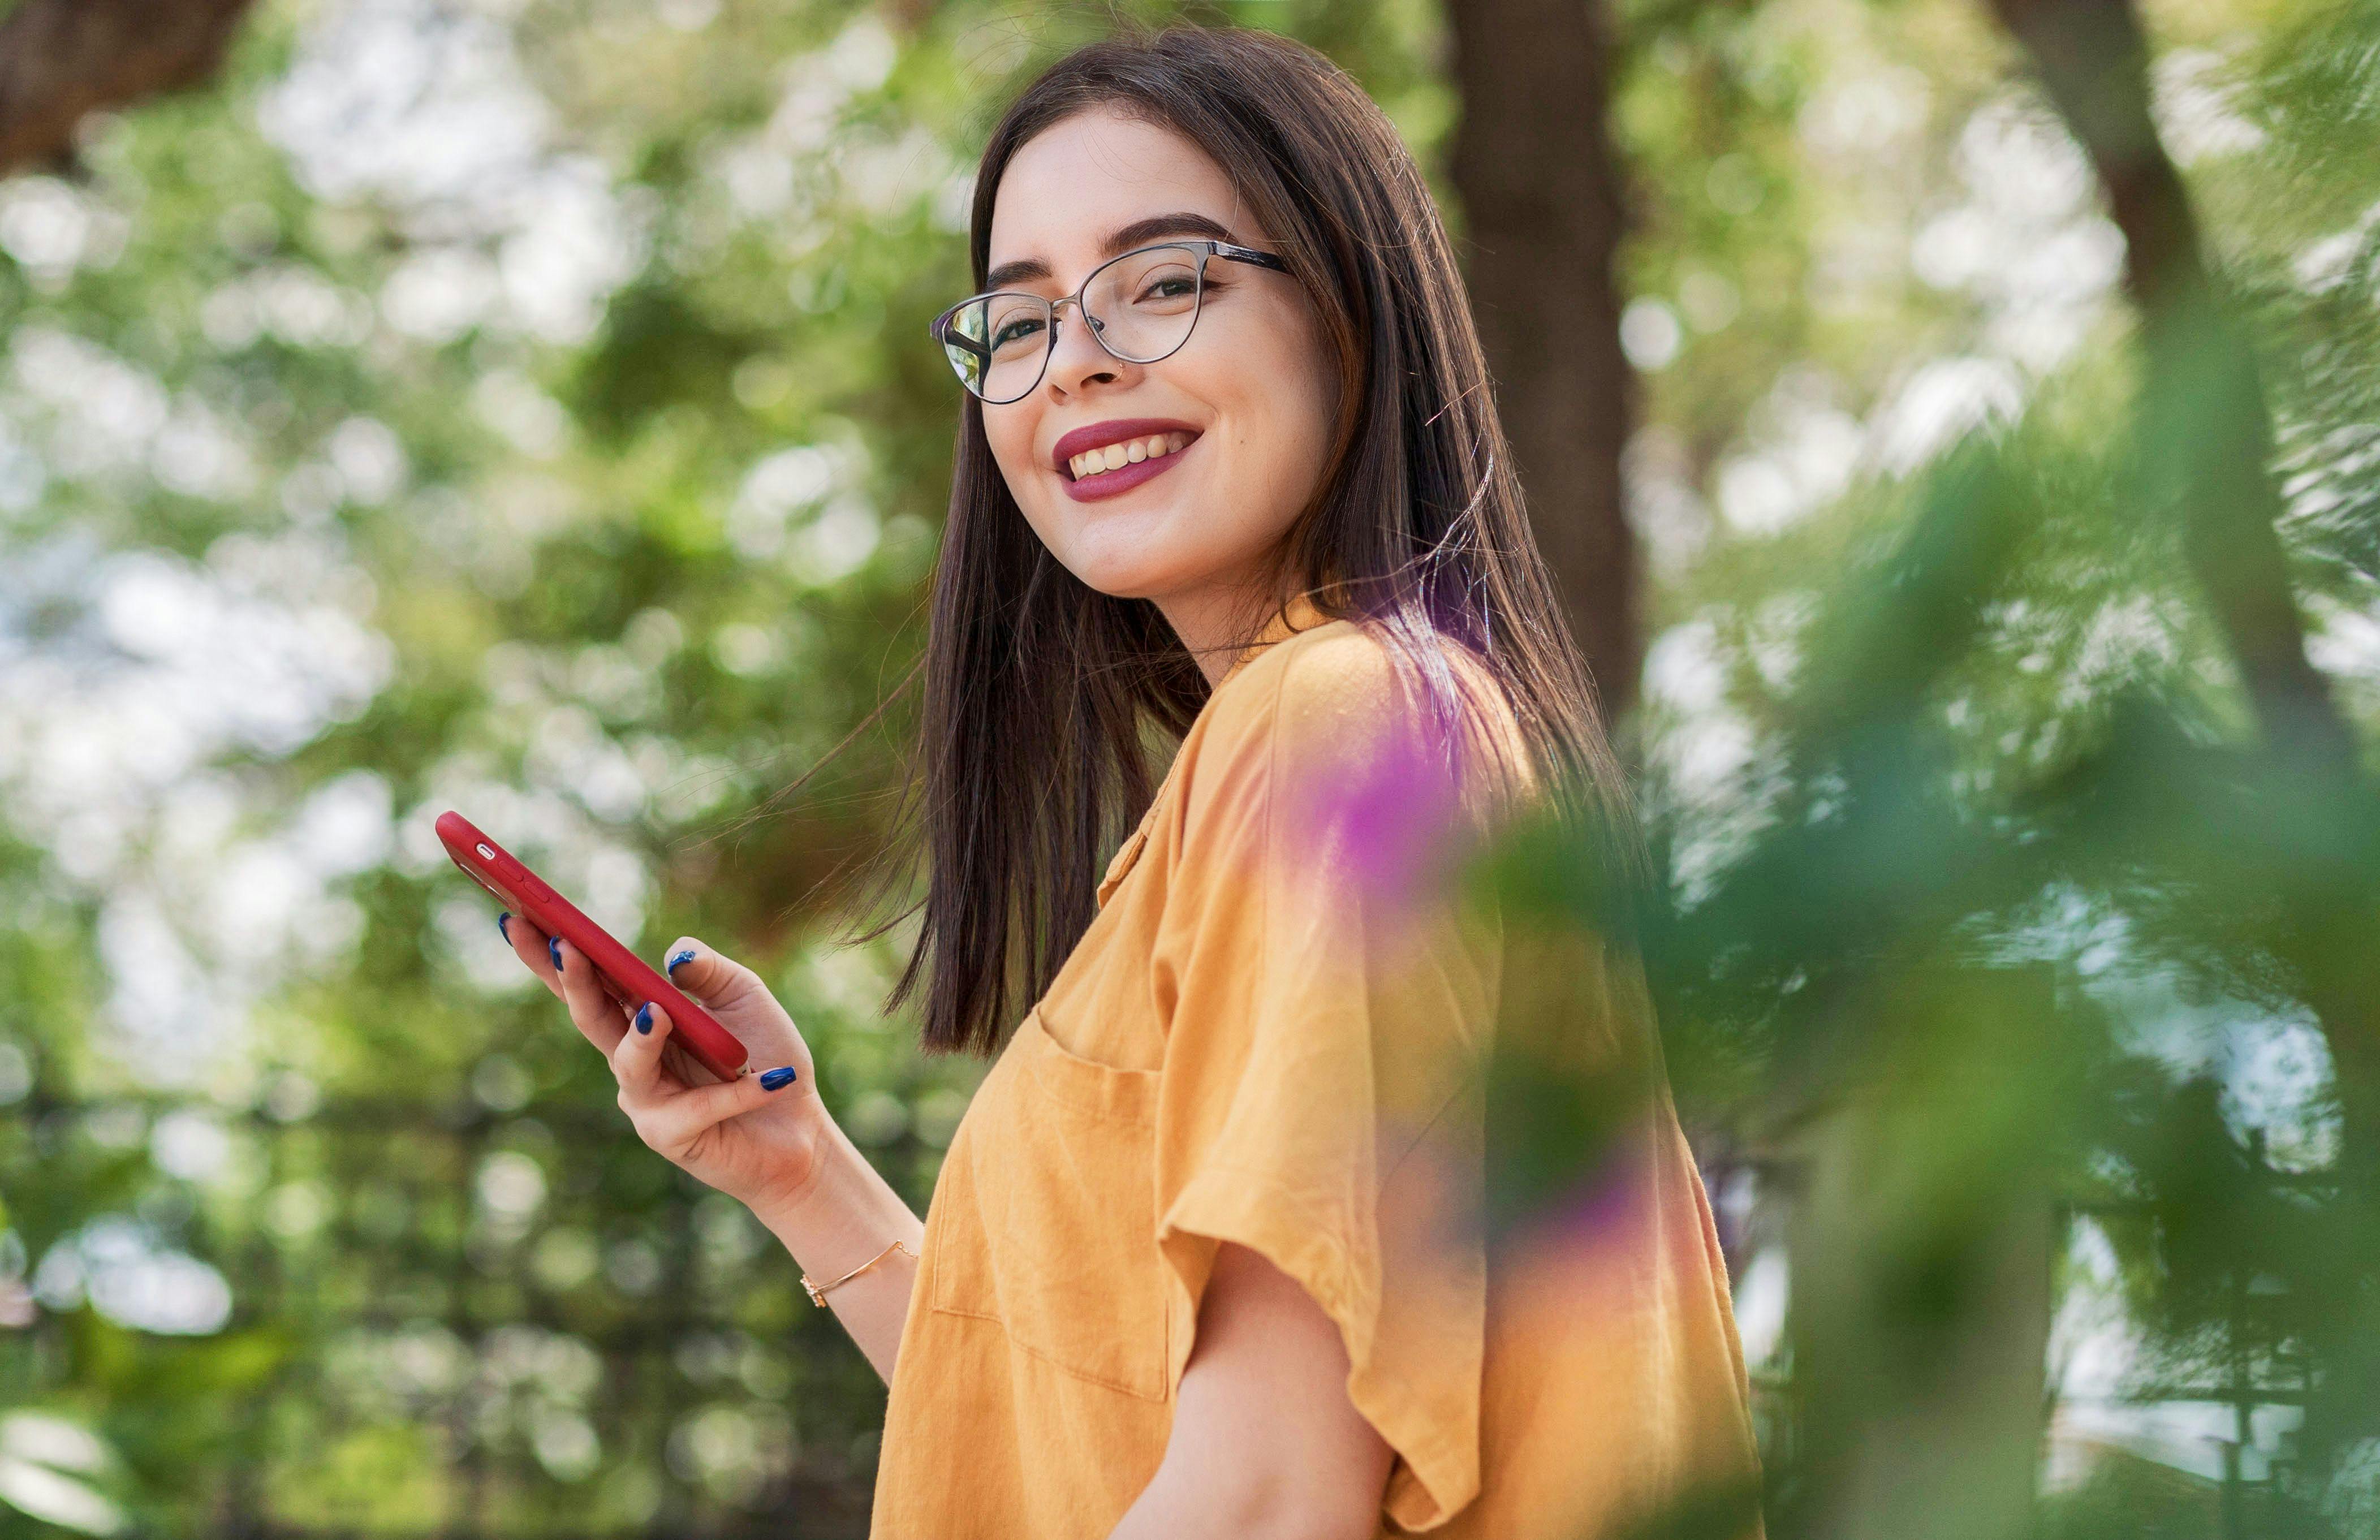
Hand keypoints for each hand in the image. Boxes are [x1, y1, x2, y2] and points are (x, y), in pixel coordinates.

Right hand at [502, 915, 828, 1214]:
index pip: (590, 981)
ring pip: (630, 1064)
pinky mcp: (674, 1136)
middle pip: (590, 1016)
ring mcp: (647, 1101)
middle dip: (572, 980)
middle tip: (562, 946)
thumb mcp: (744, 996)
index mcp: (641, 1016)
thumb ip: (709, 971)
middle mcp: (633, 1057)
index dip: (552, 953)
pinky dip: (735, 1092)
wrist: (799, 1128)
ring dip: (642, 1038)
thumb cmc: (766, 1053)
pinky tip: (768, 1080)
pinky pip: (698, 1108)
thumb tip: (674, 955)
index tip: (520, 914)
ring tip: (658, 1013)